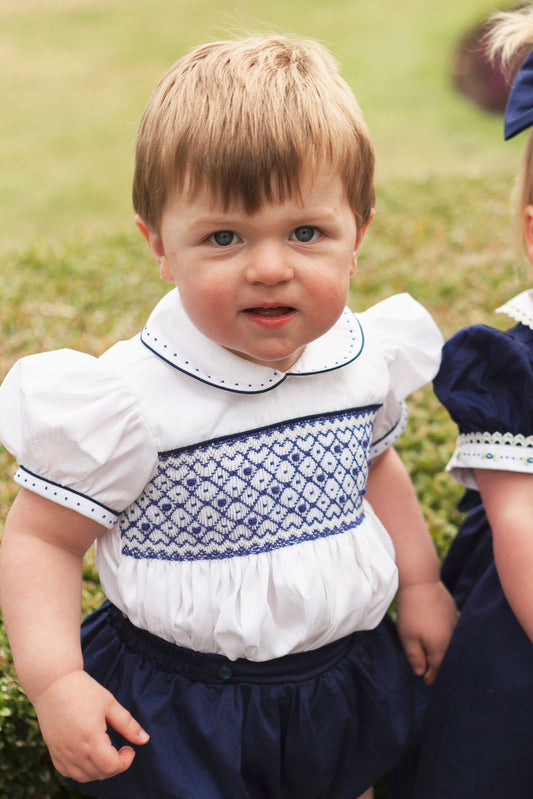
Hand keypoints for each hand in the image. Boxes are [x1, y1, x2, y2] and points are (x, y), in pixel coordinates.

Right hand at [32, 669, 148, 781]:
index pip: (111, 766)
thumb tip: (145, 740)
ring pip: (84, 777)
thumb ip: (128, 724)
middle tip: (121, 749)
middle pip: (100, 773)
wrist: (53, 683)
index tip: (129, 748)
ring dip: (100, 771)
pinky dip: (82, 771)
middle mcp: (74, 750)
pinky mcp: (53, 752)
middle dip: (115, 766)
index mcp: (90, 738)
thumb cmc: (83, 690)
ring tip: (106, 752)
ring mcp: (61, 753)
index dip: (125, 761)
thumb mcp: (110, 703)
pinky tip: (89, 757)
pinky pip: (68, 773)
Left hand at [395, 581, 458, 684]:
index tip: (426, 682)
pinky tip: (446, 637)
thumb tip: (420, 672)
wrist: (420, 581)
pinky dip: (451, 637)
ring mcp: (456, 623)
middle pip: (449, 657)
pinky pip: (456, 631)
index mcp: (441, 646)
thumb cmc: (411, 610)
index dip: (431, 677)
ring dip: (447, 651)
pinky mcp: (455, 612)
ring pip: (454, 644)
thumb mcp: (407, 636)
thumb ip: (415, 657)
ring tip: (440, 656)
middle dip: (442, 666)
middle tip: (434, 672)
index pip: (438, 668)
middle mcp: (453, 637)